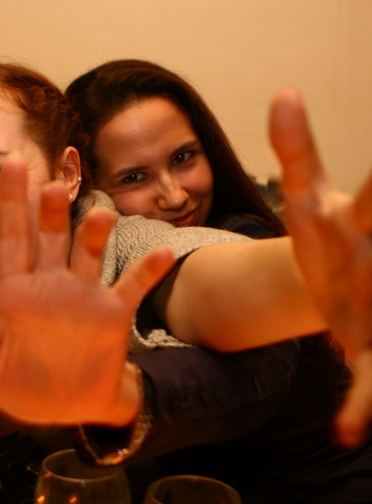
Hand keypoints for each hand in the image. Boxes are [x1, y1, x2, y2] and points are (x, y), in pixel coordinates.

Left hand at [0, 155, 174, 425]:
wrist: (68, 406)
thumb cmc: (23, 387)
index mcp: (15, 291)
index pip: (10, 238)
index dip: (10, 202)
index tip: (11, 165)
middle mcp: (49, 284)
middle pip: (48, 237)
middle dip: (50, 211)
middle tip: (52, 186)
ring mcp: (82, 295)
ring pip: (88, 252)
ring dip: (94, 233)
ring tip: (99, 216)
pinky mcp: (112, 313)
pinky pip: (131, 286)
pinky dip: (146, 271)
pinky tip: (162, 254)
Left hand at [270, 88, 371, 445]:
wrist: (345, 277)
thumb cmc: (326, 232)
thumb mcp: (306, 193)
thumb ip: (296, 147)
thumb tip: (286, 92)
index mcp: (362, 222)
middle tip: (370, 261)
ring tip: (360, 415)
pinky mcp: (368, 344)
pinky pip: (369, 378)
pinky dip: (360, 406)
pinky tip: (347, 433)